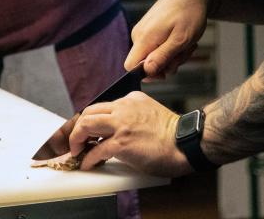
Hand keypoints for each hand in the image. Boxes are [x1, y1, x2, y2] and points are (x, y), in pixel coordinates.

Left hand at [68, 91, 191, 176]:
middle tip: (77, 141)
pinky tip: (88, 164)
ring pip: (86, 124)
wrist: (186, 142)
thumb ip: (131, 117)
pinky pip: (96, 150)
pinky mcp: (122, 142)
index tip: (87, 132)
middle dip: (78, 128)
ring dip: (77, 139)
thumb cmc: (173, 135)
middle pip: (88, 112)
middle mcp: (124, 107)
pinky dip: (88, 158)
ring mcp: (122, 124)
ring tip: (77, 151)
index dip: (91, 120)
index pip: (102, 106)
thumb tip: (113, 133)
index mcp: (131, 99)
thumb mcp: (149, 113)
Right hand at [124, 0, 207, 79]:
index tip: (167, 69)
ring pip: (153, 56)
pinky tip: (181, 39)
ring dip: (172, 56)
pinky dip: (170, 48)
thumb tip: (147, 72)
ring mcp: (143, 31)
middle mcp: (138, 35)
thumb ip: (162, 57)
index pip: (130, 67)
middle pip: (145, 64)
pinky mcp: (149, 29)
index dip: (148, 74)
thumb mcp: (181, 40)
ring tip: (186, 43)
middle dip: (167, 64)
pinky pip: (156, 47)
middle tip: (184, 51)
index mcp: (144, 38)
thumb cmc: (189, 14)